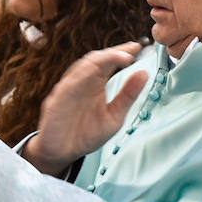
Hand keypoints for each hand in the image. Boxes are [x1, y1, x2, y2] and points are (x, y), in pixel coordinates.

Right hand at [22, 43, 148, 176]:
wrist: (63, 154)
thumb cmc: (86, 134)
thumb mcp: (114, 116)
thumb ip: (128, 95)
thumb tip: (144, 73)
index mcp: (96, 84)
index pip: (109, 62)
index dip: (122, 53)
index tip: (137, 47)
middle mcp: (82, 82)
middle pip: (96, 60)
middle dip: (113, 53)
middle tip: (131, 50)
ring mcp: (68, 90)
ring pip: (82, 67)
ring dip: (100, 60)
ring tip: (120, 57)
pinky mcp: (57, 101)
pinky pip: (68, 85)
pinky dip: (81, 76)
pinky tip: (94, 71)